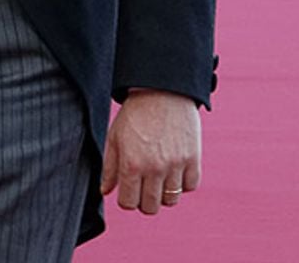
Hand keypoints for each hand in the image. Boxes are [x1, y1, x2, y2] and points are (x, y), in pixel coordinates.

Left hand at [100, 89, 201, 215]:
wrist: (162, 91)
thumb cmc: (135, 114)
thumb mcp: (115, 137)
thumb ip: (109, 167)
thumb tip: (106, 191)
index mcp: (131, 164)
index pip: (128, 203)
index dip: (127, 199)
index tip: (129, 190)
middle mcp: (154, 168)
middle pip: (150, 207)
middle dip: (144, 201)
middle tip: (144, 187)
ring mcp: (175, 164)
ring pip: (171, 200)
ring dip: (164, 193)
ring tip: (159, 178)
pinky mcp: (193, 158)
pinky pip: (190, 187)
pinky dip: (183, 183)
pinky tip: (175, 171)